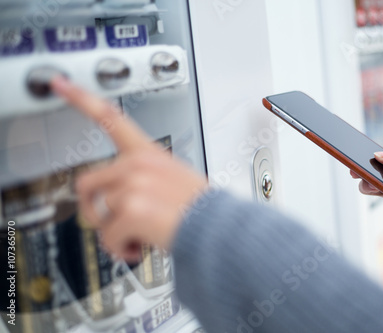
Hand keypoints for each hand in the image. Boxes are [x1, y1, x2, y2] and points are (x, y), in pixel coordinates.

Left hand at [51, 77, 207, 260]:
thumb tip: (117, 203)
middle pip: (87, 183)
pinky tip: (138, 246)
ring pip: (97, 215)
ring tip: (137, 236)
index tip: (60, 84)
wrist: (216, 228)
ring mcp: (133, 184)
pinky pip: (107, 237)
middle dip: (94, 210)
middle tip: (112, 224)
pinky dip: (120, 249)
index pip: (110, 117)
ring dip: (113, 233)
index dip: (81, 98)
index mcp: (147, 152)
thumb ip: (141, 180)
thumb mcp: (173, 179)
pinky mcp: (131, 209)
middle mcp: (137, 164)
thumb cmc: (198, 208)